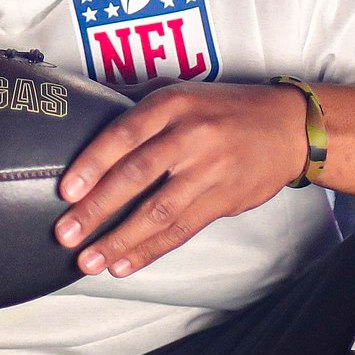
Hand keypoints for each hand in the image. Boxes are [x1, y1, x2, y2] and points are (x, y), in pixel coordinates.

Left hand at [55, 80, 307, 277]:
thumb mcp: (180, 92)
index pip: (123, 135)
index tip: (66, 191)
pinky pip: (181, 230)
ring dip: (119, 240)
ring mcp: (208, 171)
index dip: (92, 164)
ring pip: (157, 211)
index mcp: (171, 105)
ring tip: (90, 260)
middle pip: (135, 176)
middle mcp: (189, 136)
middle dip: (96, 210)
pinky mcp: (223, 200)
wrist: (288, 128)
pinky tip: (125, 263)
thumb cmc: (221, 108)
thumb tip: (88, 125)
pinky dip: (150, 249)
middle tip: (66, 234)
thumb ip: (139, 111)